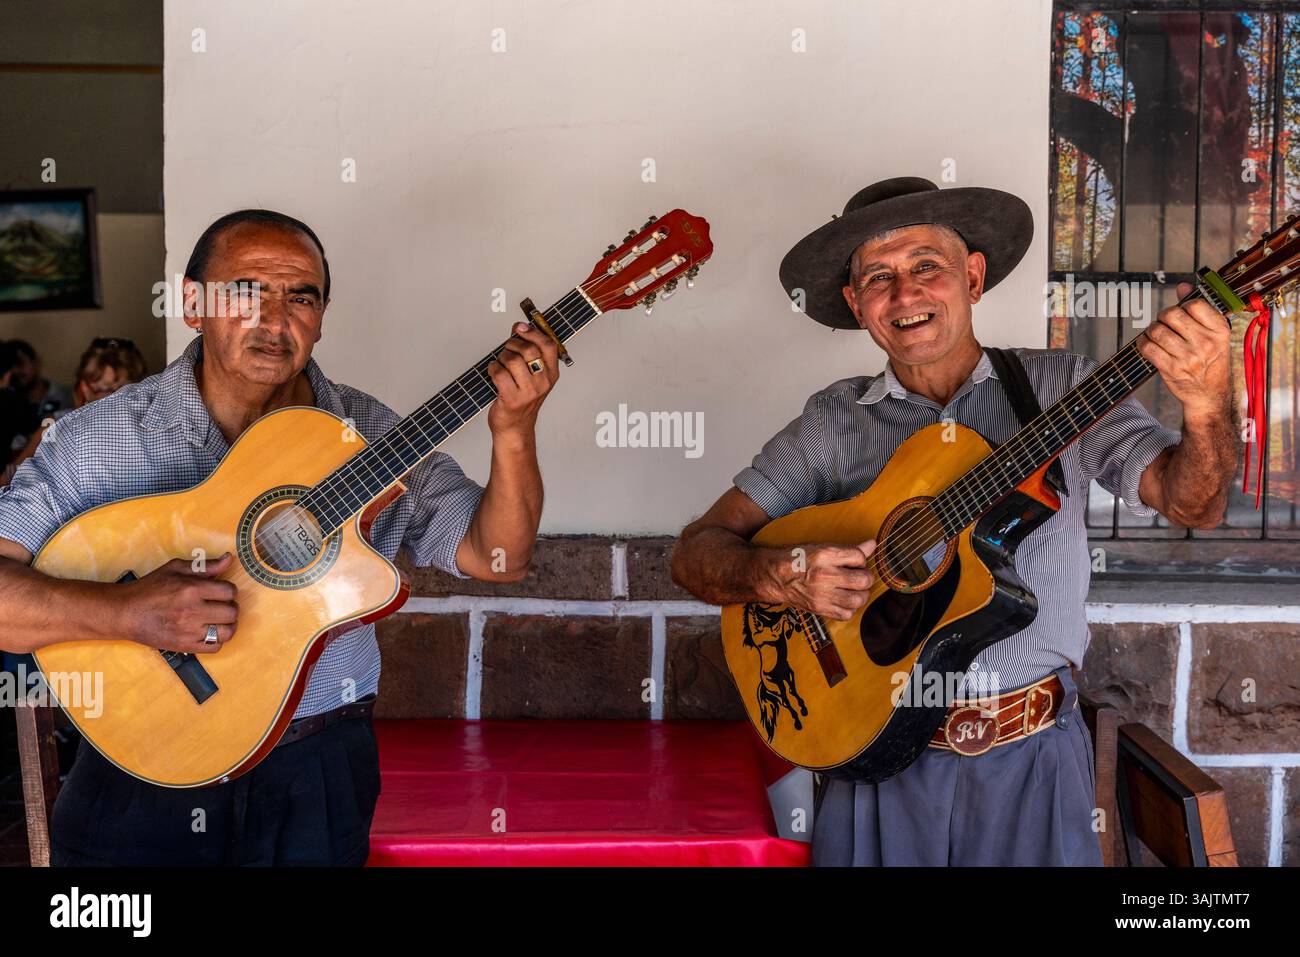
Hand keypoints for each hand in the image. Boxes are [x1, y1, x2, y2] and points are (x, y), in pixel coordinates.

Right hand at [120, 552, 238, 653]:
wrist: (125, 612)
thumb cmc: (150, 588)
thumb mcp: (176, 568)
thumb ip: (206, 565)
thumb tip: (229, 558)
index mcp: (191, 589)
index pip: (229, 591)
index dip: (228, 590)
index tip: (220, 591)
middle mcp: (192, 611)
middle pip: (232, 612)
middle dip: (230, 607)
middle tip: (220, 605)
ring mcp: (188, 631)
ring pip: (227, 632)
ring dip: (227, 625)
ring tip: (218, 620)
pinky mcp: (184, 646)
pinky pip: (215, 647)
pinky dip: (217, 640)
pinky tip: (209, 631)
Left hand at [486, 321, 559, 438]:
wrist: (515, 427)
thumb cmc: (522, 399)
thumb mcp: (534, 377)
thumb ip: (530, 353)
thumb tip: (520, 327)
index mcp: (551, 374)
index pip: (548, 346)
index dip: (533, 332)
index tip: (520, 327)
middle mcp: (543, 383)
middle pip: (528, 350)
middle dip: (512, 344)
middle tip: (507, 349)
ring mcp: (529, 392)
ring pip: (511, 360)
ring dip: (501, 358)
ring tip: (501, 364)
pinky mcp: (512, 398)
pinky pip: (499, 372)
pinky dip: (492, 369)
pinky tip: (494, 373)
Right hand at [768, 540, 876, 620]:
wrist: (777, 577)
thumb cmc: (799, 559)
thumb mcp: (822, 547)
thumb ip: (848, 549)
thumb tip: (872, 545)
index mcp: (824, 555)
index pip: (859, 557)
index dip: (861, 560)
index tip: (856, 562)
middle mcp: (824, 575)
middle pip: (863, 580)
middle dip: (866, 578)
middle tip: (859, 577)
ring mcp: (822, 594)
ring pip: (858, 599)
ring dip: (861, 595)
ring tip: (854, 590)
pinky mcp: (819, 608)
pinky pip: (846, 614)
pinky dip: (849, 608)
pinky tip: (843, 600)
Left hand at [1136, 282, 1232, 422]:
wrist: (1209, 395)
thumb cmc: (1210, 360)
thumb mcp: (1213, 335)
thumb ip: (1198, 309)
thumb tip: (1182, 285)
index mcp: (1219, 330)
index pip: (1194, 304)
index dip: (1182, 306)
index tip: (1181, 314)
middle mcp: (1206, 343)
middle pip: (1171, 314)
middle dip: (1163, 316)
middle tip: (1164, 324)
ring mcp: (1188, 357)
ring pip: (1157, 331)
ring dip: (1151, 331)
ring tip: (1156, 335)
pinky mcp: (1172, 369)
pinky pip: (1148, 348)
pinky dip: (1143, 343)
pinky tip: (1147, 344)